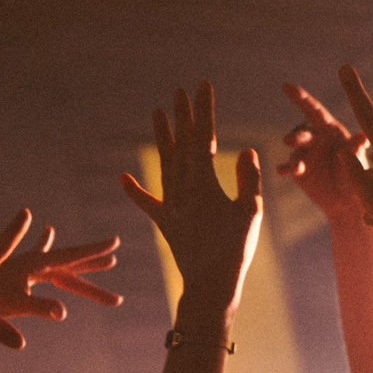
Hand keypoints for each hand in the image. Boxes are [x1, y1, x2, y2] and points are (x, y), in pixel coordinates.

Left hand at [0, 223, 122, 339]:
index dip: (90, 252)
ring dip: (82, 263)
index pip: (66, 257)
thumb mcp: (5, 305)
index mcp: (27, 264)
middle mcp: (26, 262)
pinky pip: (39, 261)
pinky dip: (49, 249)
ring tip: (108, 260)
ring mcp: (20, 266)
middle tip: (116, 251)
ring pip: (59, 265)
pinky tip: (49, 230)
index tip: (113, 244)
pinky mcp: (12, 273)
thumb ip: (35, 306)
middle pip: (67, 261)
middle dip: (92, 259)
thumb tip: (64, 311)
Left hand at [120, 82, 261, 310]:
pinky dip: (134, 190)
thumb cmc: (235, 250)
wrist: (210, 285)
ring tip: (157, 114)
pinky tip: (122, 177)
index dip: (203, 111)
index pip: (203, 138)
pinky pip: (147, 203)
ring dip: (162, 139)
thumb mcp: (250, 213)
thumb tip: (244, 152)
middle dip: (183, 117)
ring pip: (164, 164)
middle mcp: (183, 189)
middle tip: (180, 91)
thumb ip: (248, 180)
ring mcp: (171, 205)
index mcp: (205, 183)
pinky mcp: (165, 222)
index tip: (202, 87)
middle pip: (182, 145)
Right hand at [275, 83, 371, 226]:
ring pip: (295, 149)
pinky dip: (286, 168)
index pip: (315, 110)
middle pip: (303, 130)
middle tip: (292, 141)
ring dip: (294, 155)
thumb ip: (357, 150)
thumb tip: (364, 137)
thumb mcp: (358, 163)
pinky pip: (289, 167)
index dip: (301, 98)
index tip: (286, 86)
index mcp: (331, 129)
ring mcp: (305, 154)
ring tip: (297, 165)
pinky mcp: (298, 171)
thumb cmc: (359, 176)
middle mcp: (316, 138)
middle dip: (297, 135)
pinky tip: (282, 171)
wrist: (348, 202)